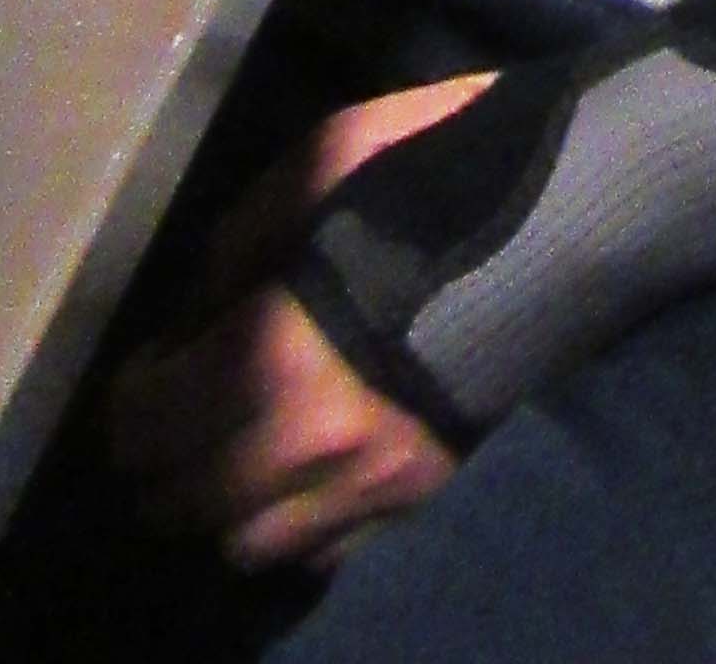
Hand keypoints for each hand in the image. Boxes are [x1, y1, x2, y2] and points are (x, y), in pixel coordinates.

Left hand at [104, 75, 488, 563]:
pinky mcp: (423, 498)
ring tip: (241, 449)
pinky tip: (309, 472)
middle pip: (186, 505)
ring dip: (226, 505)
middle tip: (181, 414)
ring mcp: (373, 484)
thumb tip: (198, 309)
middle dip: (165, 462)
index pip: (150, 423)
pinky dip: (297, 526)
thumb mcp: (324, 159)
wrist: (581, 208)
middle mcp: (312, 445)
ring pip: (248, 546)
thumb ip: (241, 238)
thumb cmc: (444, 169)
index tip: (155, 364)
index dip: (135, 395)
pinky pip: (325, 555)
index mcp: (275, 355)